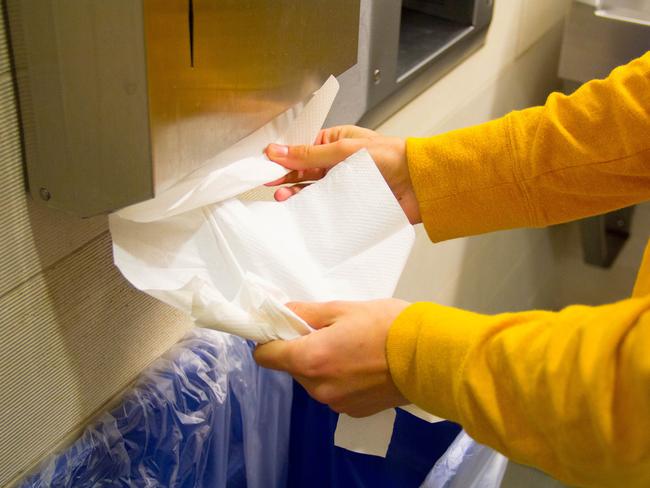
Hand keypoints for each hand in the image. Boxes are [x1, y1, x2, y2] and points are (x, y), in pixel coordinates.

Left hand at [254, 299, 409, 416]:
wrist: (429, 356)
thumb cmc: (386, 325)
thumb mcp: (343, 308)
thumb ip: (305, 313)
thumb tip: (283, 313)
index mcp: (309, 359)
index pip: (266, 356)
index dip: (269, 340)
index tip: (283, 329)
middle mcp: (317, 388)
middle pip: (293, 368)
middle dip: (304, 350)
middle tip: (330, 333)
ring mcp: (336, 404)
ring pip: (314, 381)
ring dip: (323, 366)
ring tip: (352, 349)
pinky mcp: (354, 412)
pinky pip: (334, 393)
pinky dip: (341, 381)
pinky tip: (364, 367)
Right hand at [264, 125, 421, 223]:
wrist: (420, 183)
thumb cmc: (392, 157)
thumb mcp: (345, 150)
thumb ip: (310, 153)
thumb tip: (278, 150)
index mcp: (337, 142)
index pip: (303, 148)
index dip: (284, 155)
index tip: (266, 163)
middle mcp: (338, 164)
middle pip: (304, 170)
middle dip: (286, 176)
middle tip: (270, 183)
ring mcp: (343, 185)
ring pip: (312, 189)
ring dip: (296, 193)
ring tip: (282, 197)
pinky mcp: (350, 204)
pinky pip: (326, 207)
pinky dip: (311, 208)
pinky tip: (300, 208)